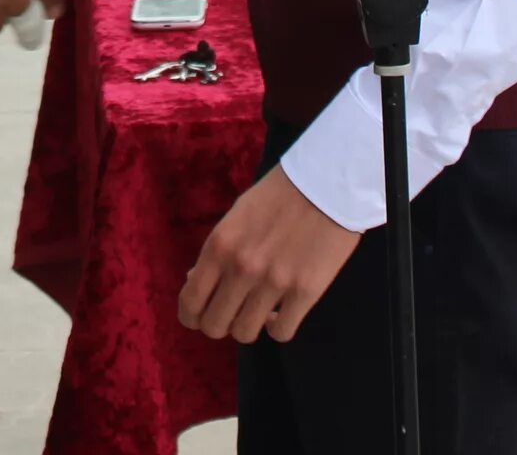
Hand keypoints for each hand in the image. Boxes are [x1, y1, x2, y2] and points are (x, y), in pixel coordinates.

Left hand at [178, 165, 361, 343]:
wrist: (327, 183)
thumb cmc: (278, 196)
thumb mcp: (236, 216)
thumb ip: (216, 251)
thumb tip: (196, 280)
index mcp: (219, 245)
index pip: (190, 302)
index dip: (191, 317)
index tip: (199, 317)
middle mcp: (241, 267)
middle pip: (214, 326)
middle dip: (218, 324)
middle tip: (230, 313)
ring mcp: (273, 282)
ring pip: (244, 334)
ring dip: (248, 326)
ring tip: (258, 311)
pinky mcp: (305, 291)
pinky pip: (281, 333)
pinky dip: (278, 327)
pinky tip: (282, 312)